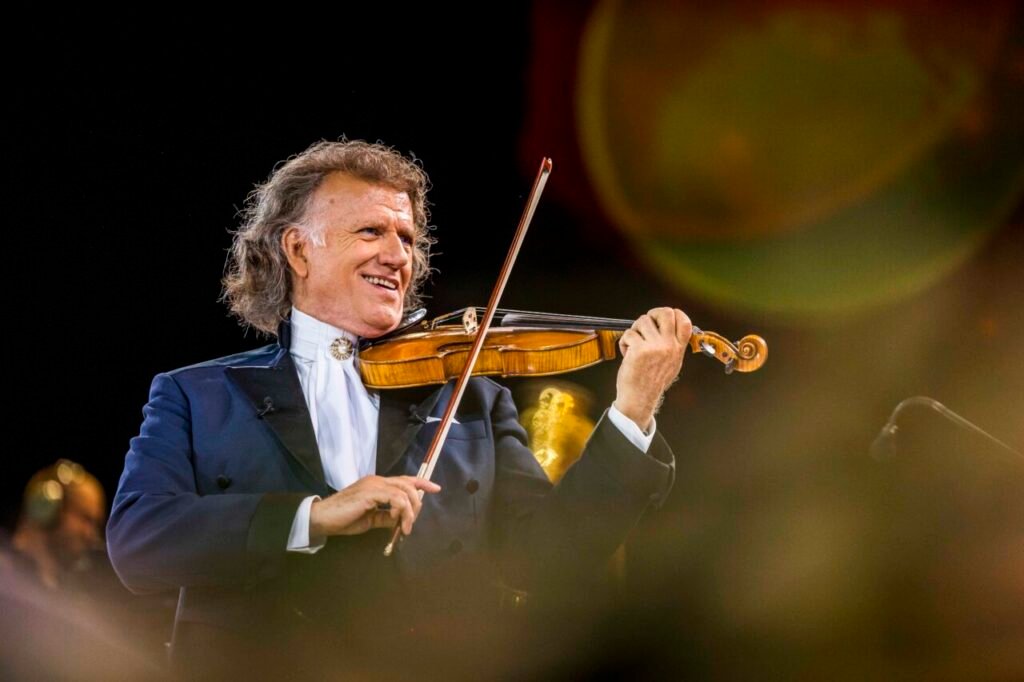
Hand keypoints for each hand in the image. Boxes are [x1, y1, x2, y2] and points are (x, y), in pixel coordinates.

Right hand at [309, 475, 440, 537]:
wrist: (323, 519)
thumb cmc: (344, 519)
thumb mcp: (370, 519)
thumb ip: (385, 517)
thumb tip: (400, 520)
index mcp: (377, 484)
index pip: (404, 479)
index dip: (422, 483)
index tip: (436, 488)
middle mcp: (377, 480)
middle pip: (408, 485)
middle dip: (416, 504)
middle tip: (411, 524)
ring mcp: (374, 485)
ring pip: (404, 491)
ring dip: (409, 511)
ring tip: (405, 528)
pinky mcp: (370, 492)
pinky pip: (395, 498)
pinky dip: (400, 510)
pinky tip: (395, 521)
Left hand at [613, 307, 690, 431]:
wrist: (639, 398)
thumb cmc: (651, 381)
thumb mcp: (671, 363)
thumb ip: (672, 345)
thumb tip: (665, 325)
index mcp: (678, 349)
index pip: (685, 321)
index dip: (673, 313)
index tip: (661, 319)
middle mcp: (669, 346)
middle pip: (665, 312)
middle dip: (652, 314)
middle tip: (645, 325)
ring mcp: (655, 347)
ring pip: (642, 321)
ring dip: (634, 331)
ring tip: (634, 345)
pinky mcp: (639, 349)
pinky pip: (628, 334)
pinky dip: (624, 342)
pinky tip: (627, 354)